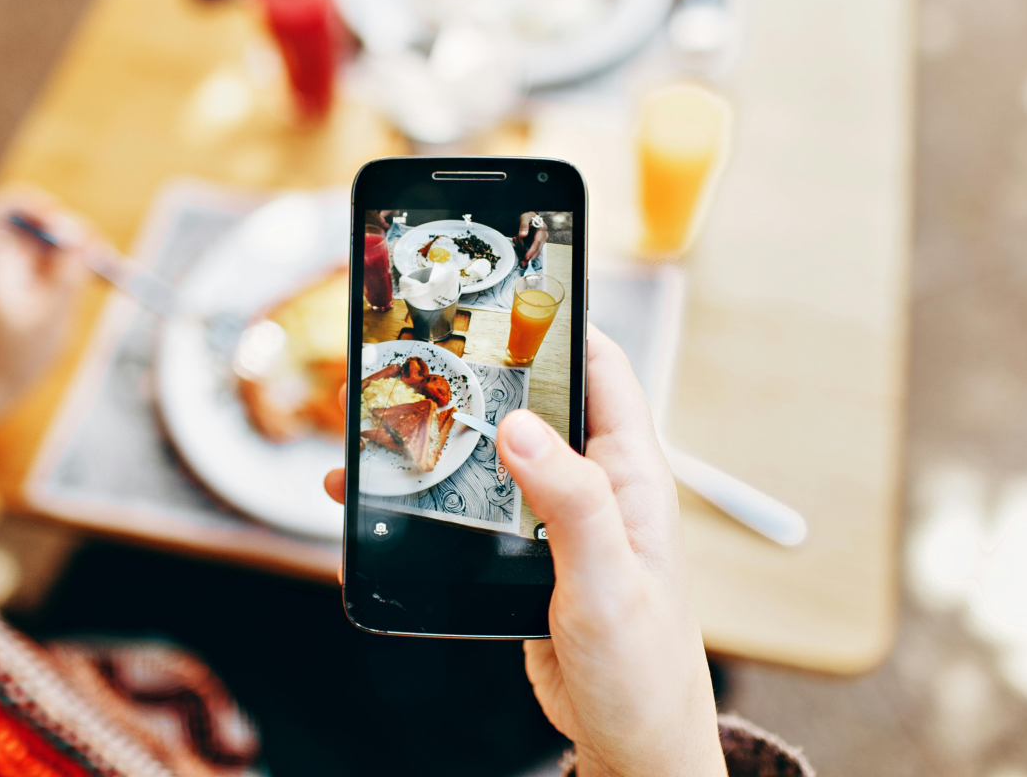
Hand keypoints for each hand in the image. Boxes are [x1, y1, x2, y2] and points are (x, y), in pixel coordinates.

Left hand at [0, 186, 90, 388]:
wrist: (9, 377)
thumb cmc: (21, 352)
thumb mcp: (49, 316)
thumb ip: (66, 275)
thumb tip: (81, 237)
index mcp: (1, 260)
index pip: (0, 209)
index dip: (28, 202)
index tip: (56, 215)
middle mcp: (15, 257)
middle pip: (42, 219)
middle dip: (73, 228)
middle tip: (98, 251)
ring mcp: (33, 267)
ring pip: (63, 237)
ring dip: (89, 246)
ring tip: (109, 268)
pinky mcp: (50, 279)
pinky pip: (73, 259)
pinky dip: (92, 263)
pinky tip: (110, 279)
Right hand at [322, 328, 725, 775]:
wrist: (628, 741)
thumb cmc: (643, 668)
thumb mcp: (608, 582)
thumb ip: (572, 502)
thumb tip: (521, 427)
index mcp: (629, 474)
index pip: (600, 369)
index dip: (558, 323)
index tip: (506, 294)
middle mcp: (593, 484)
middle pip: (532, 402)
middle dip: (480, 373)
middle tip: (418, 353)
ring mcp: (555, 518)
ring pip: (493, 452)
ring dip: (444, 433)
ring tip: (383, 417)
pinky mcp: (524, 554)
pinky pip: (473, 504)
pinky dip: (430, 491)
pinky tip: (385, 492)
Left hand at [516, 211, 547, 268]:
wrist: (528, 218)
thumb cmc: (528, 217)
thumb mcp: (525, 218)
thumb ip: (523, 225)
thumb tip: (523, 235)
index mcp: (542, 230)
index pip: (537, 242)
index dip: (532, 251)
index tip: (526, 257)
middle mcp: (543, 237)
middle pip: (537, 250)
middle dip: (529, 257)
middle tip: (522, 264)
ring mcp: (540, 241)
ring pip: (532, 251)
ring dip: (522, 248)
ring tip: (516, 238)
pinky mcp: (535, 244)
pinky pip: (528, 249)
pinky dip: (522, 247)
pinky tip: (517, 239)